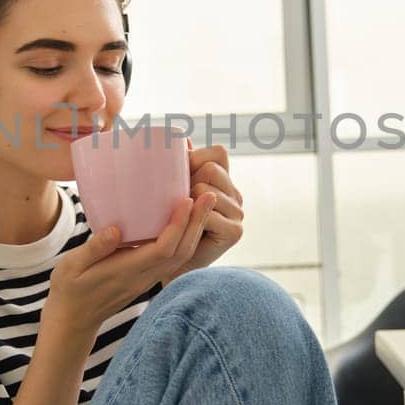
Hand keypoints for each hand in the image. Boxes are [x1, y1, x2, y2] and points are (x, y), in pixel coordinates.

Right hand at [44, 192, 218, 334]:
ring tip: (205, 203)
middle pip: (181, 252)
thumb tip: (115, 230)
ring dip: (195, 230)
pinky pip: (174, 258)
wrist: (74, 321)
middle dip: (197, 223)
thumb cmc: (69, 291)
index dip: (178, 225)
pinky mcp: (147, 277)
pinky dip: (186, 238)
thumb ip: (94, 249)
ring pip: (181, 256)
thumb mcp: (71, 267)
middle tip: (210, 195)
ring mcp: (147, 279)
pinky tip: (187, 221)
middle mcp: (143, 277)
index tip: (187, 200)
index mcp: (126, 272)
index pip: (162, 249)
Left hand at [168, 142, 244, 282]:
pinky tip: (187, 229)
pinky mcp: (235, 232)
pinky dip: (192, 219)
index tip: (179, 175)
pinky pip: (208, 214)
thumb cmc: (166, 225)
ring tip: (181, 216)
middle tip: (178, 202)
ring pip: (207, 190)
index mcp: (224, 181)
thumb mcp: (172, 191)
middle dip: (188, 181)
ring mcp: (238, 213)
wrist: (168, 265)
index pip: (218, 153)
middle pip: (211, 169)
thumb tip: (184, 139)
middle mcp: (235, 195)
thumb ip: (179, 167)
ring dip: (187, 201)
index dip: (196, 158)